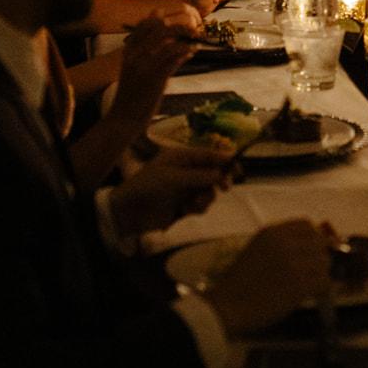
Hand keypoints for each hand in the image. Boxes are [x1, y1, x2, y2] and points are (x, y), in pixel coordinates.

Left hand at [108, 148, 231, 240]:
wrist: (129, 212)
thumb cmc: (148, 187)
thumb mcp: (173, 178)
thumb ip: (199, 176)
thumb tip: (221, 174)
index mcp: (181, 158)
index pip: (208, 155)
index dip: (224, 160)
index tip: (238, 169)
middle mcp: (185, 171)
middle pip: (212, 173)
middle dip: (218, 181)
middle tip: (225, 188)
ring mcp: (184, 189)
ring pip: (208, 191)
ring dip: (205, 197)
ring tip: (193, 203)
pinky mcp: (183, 205)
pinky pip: (200, 205)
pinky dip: (197, 208)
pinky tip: (186, 211)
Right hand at [111, 6, 204, 129]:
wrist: (123, 118)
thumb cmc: (131, 96)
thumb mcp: (134, 71)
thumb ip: (148, 55)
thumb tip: (171, 41)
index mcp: (128, 52)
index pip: (144, 25)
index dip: (159, 18)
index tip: (172, 16)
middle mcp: (135, 55)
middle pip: (159, 29)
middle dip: (178, 24)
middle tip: (192, 27)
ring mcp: (145, 65)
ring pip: (168, 41)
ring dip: (185, 37)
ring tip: (196, 38)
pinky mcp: (155, 78)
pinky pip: (173, 58)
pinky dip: (185, 51)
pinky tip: (193, 51)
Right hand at [204, 219, 331, 336]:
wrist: (227, 306)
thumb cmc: (238, 282)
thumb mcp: (256, 249)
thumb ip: (279, 244)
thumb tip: (307, 246)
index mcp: (272, 232)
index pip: (306, 225)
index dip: (312, 237)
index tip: (311, 249)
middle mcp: (285, 243)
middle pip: (319, 242)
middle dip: (320, 255)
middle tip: (314, 270)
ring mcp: (293, 263)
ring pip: (324, 262)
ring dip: (321, 273)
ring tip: (312, 283)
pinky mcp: (299, 285)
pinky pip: (324, 281)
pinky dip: (322, 288)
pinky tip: (312, 294)